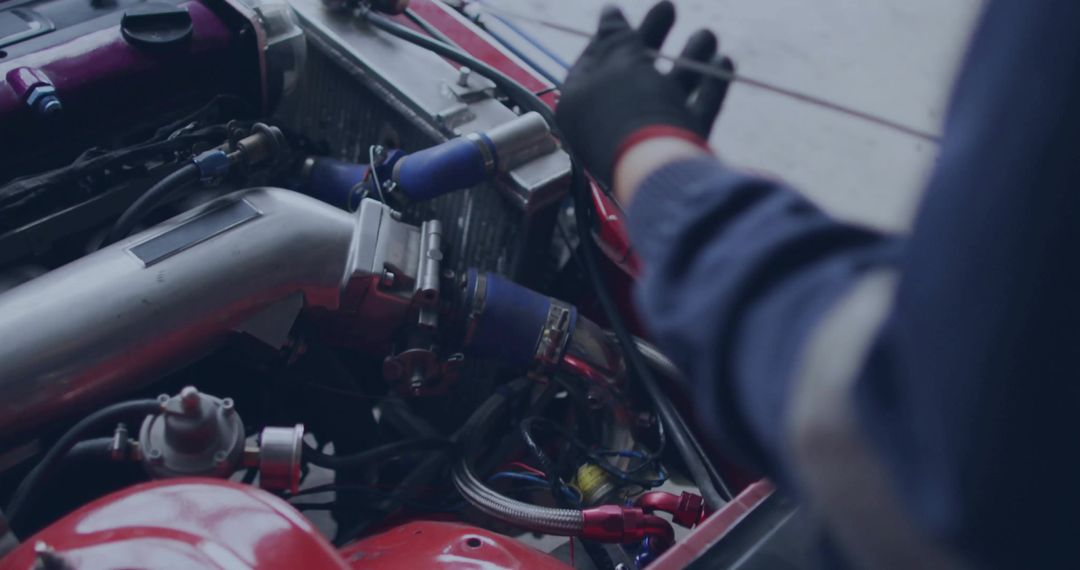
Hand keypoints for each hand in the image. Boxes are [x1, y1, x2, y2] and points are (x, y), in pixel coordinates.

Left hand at [555, 1, 733, 185]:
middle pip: (633, 74)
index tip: (625, 15)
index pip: (591, 63)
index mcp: (579, 103)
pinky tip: (724, 62)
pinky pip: (692, 116)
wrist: (659, 168)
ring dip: (689, 61)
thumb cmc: (629, 110)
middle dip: (654, 39)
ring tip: (707, 35)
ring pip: (667, 93)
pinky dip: (709, 90)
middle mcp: (608, 122)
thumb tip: (609, 13)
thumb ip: (615, 36)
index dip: (610, 36)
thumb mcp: (618, 61)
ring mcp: (643, 139)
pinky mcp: (675, 151)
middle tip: (669, 9)